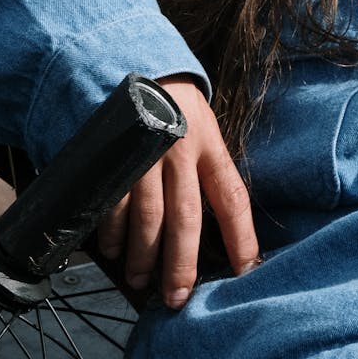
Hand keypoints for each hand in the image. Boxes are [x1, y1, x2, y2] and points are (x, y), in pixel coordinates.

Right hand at [97, 75, 259, 308]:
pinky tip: (113, 251)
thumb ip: (206, 166)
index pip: (232, 200)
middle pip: (185, 220)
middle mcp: (179, 150)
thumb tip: (215, 223)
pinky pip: (113, 203)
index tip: (246, 273)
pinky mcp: (111, 156)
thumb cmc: (168, 102)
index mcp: (208, 144)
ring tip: (140, 280)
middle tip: (177, 298)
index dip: (242, 240)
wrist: (122, 60)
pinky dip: (112, 233)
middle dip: (182, 266)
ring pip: (147, 218)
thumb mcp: (200, 124)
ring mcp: (143, 154)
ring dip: (143, 256)